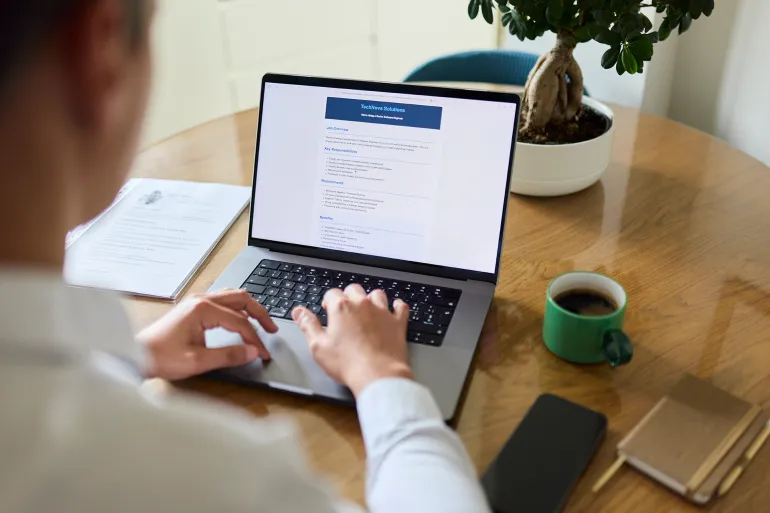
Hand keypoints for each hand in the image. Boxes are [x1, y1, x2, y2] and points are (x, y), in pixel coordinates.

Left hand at [137, 289, 277, 380]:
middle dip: (259, 314)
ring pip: (232, 296)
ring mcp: (196, 301)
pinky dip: (237, 308)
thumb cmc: (161, 357)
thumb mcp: (198, 361)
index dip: (255, 339)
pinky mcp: (193, 307)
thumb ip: (229, 355)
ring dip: (249, 308)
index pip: (240, 322)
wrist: (135, 355)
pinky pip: (222, 300)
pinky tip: (240, 319)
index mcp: (202, 310)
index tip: (263, 353)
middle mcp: (201, 300)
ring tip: (261, 323)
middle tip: (272, 330)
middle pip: (241, 299)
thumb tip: (252, 352)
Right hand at [291, 284, 413, 396]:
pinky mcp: (398, 323)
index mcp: (341, 308)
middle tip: (344, 310)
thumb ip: (308, 325)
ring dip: (371, 299)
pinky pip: (400, 306)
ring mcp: (382, 312)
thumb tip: (299, 312)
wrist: (378, 375)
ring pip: (376, 294)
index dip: (328, 301)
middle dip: (348, 296)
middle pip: (354, 289)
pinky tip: (394, 309)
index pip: (332, 293)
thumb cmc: (348, 364)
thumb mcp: (318, 347)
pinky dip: (397, 306)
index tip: (328, 310)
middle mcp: (362, 305)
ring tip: (366, 310)